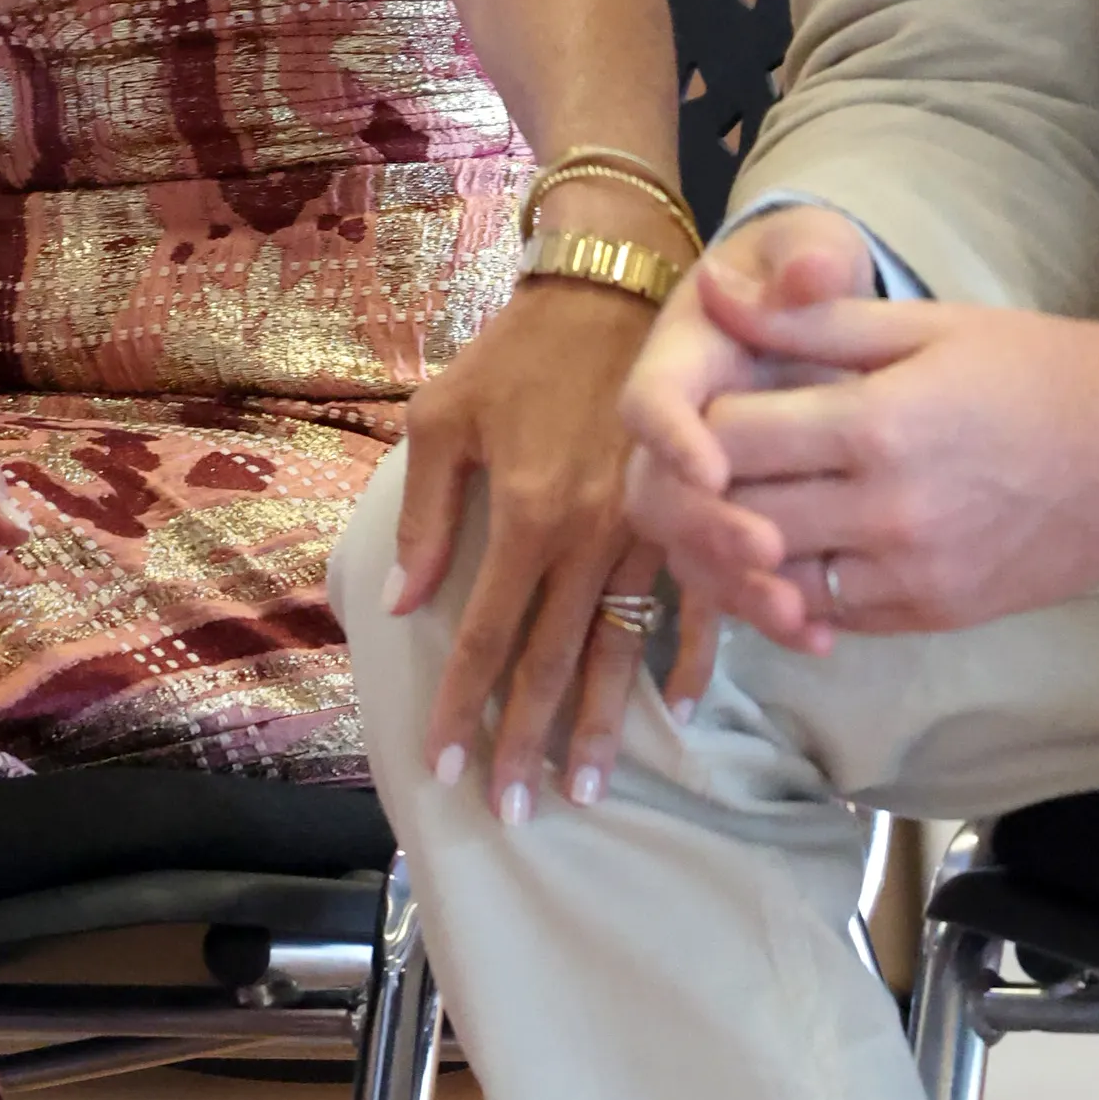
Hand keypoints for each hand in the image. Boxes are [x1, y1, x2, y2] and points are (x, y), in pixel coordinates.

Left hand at [385, 280, 714, 820]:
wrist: (614, 286)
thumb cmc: (518, 349)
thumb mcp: (444, 416)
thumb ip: (428, 515)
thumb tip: (401, 602)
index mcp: (523, 513)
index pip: (484, 636)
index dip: (463, 707)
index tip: (445, 769)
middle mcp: (587, 535)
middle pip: (551, 662)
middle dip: (528, 743)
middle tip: (514, 813)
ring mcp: (646, 530)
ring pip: (620, 648)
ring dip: (603, 724)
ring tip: (586, 787)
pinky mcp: (688, 513)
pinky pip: (697, 599)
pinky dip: (693, 656)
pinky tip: (680, 708)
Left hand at [626, 260, 1098, 647]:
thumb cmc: (1034, 366)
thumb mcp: (921, 323)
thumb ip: (808, 319)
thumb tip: (712, 287)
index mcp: (874, 425)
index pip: (729, 441)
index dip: (695, 426)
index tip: (700, 407)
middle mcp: (885, 511)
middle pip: (739, 516)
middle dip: (704, 492)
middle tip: (700, 465)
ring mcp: (911, 574)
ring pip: (775, 582)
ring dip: (744, 550)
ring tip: (743, 506)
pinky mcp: (934, 614)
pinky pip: (833, 615)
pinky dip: (800, 589)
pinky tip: (800, 550)